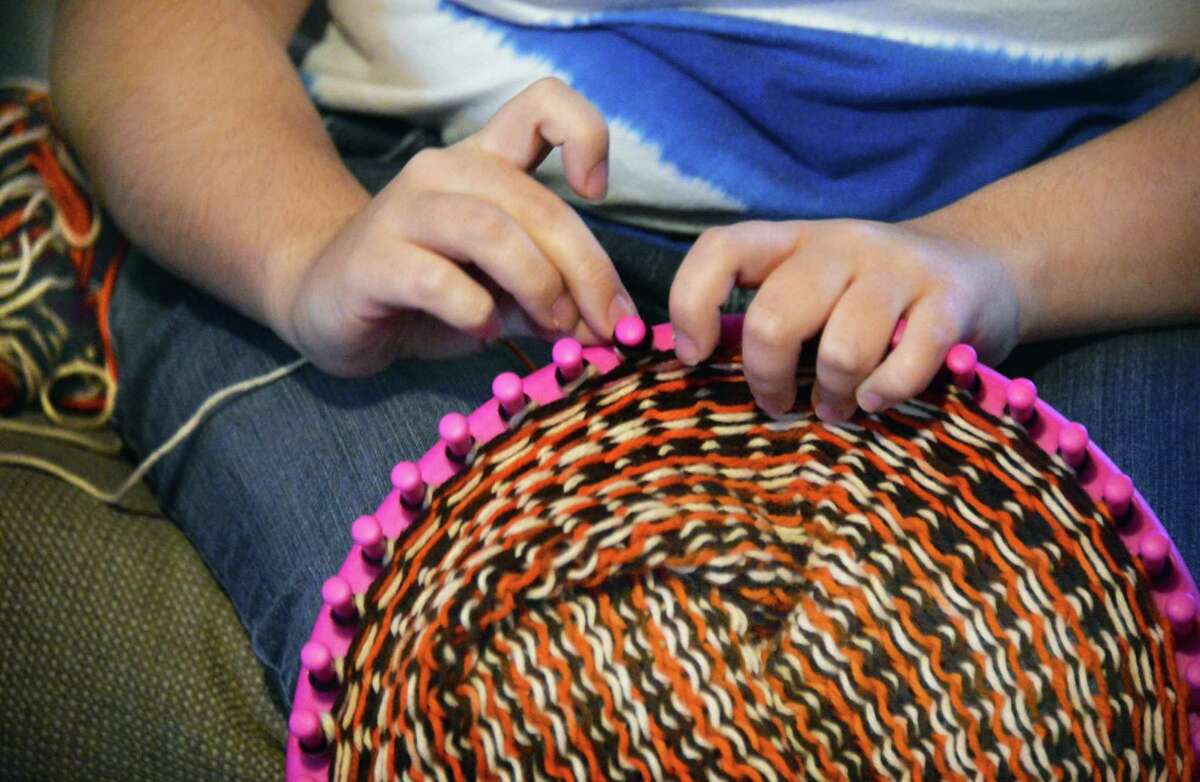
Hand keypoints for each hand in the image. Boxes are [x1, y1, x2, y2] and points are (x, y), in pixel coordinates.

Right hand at [279, 78, 635, 375]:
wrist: (326, 301)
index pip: (543, 105)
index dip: (585, 135)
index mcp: (486, 163)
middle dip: (586, 270)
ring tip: (552, 327)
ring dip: (538, 286)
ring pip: (491, 232)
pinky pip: (439, 281)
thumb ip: (550, 296)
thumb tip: (603, 322)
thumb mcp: (502, 291)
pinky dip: (475, 312)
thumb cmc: (426, 292)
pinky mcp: (373, 260)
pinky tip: (482, 332)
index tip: (596, 194)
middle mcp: (445, 171)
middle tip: (606, 326)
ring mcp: (404, 210)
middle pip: (537, 202)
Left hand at [668, 219, 1022, 421]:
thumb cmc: (874, 299)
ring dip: (834, 396)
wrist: (980, 266)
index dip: (693, 301)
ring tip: (838, 408)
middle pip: (777, 314)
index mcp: (793, 241)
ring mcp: (898, 267)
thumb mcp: (816, 292)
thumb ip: (770, 318)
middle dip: (768, 376)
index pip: (722, 248)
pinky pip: (905, 362)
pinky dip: (885, 394)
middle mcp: (841, 243)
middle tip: (779, 403)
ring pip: (841, 347)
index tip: (695, 354)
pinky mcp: (950, 299)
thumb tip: (705, 374)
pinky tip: (878, 399)